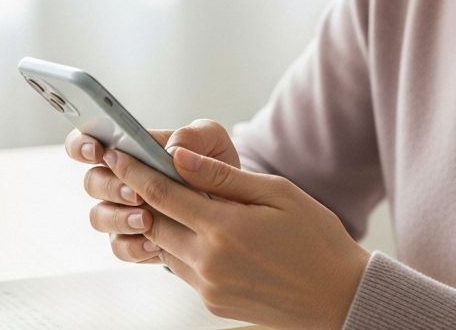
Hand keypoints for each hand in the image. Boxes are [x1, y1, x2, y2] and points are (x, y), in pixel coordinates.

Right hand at [64, 119, 241, 263]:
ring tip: (147, 220)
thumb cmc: (212, 166)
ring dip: (120, 218)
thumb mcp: (212, 141)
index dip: (82, 145)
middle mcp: (118, 180)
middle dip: (111, 186)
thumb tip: (173, 149)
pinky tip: (156, 244)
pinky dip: (135, 246)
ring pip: (99, 216)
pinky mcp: (133, 240)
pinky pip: (120, 247)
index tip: (98, 151)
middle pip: (92, 182)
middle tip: (137, 192)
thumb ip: (194, 135)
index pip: (87, 142)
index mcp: (128, 149)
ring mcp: (121, 211)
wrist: (231, 206)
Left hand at [103, 141, 369, 329]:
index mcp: (223, 229)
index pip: (162, 193)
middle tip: (128, 171)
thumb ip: (223, 176)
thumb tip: (180, 156)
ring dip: (158, 223)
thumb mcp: (276, 194)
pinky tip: (195, 232)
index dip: (134, 171)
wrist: (337, 295)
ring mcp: (209, 286)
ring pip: (164, 248)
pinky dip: (179, 248)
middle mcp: (209, 262)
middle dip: (137, 194)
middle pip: (153, 222)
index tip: (117, 153)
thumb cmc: (316, 239)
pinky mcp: (213, 302)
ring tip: (165, 200)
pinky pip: (182, 270)